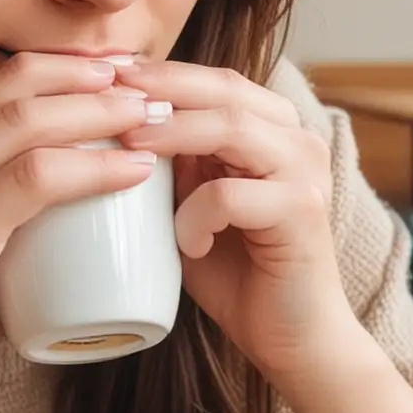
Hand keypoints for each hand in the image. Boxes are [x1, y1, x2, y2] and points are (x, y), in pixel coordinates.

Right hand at [0, 52, 161, 412]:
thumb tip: (71, 214)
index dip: (58, 69)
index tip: (114, 74)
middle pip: (9, 92)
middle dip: (84, 76)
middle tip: (145, 82)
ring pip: (21, 126)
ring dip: (95, 112)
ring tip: (149, 115)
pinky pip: (30, 183)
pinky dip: (90, 169)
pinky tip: (131, 171)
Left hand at [114, 59, 364, 384]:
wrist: (293, 339)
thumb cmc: (238, 274)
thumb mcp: (197, 206)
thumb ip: (176, 167)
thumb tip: (118, 127)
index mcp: (275, 130)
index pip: (217, 80)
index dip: (162, 73)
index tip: (106, 74)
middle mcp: (298, 139)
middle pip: (225, 89)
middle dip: (161, 87)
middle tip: (109, 92)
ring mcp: (306, 172)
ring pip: (231, 128)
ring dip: (172, 133)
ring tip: (128, 147)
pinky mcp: (303, 211)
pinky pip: (231, 195)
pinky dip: (195, 215)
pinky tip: (186, 244)